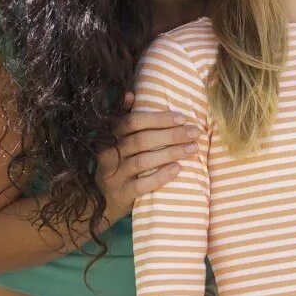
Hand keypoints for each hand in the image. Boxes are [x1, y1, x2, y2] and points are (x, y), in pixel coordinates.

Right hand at [95, 91, 199, 221]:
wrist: (100, 201)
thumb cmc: (117, 163)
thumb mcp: (116, 141)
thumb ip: (124, 117)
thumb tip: (130, 94)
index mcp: (110, 137)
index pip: (133, 121)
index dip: (158, 118)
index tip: (182, 118)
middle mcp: (108, 154)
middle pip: (141, 140)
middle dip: (172, 135)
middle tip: (195, 133)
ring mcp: (112, 176)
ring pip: (142, 161)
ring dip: (170, 153)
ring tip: (193, 149)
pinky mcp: (120, 195)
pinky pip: (141, 185)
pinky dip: (160, 176)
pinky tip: (178, 169)